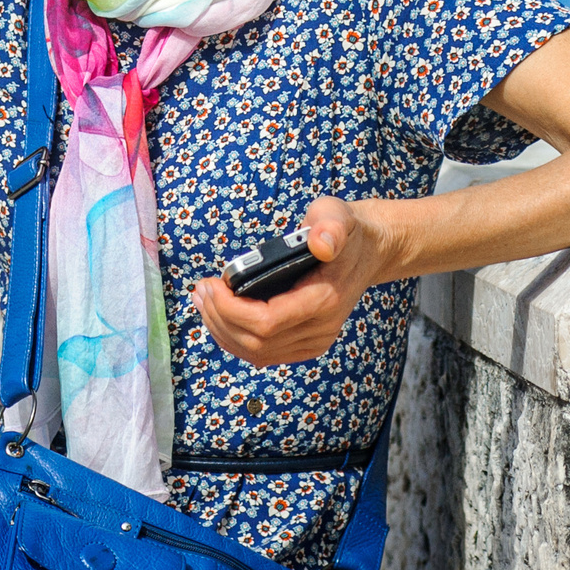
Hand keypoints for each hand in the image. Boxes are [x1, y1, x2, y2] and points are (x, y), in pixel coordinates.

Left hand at [191, 198, 397, 366]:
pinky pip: (264, 353)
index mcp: (325, 301)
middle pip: (256, 342)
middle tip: (201, 290)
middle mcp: (321, 329)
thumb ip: (331, 226)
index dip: (231, 310)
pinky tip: (218, 316)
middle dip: (219, 318)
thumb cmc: (347, 231)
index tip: (211, 284)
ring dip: (222, 330)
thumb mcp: (338, 216)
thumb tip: (320, 242)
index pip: (267, 323)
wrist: (368, 251)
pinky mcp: (306, 342)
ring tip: (202, 300)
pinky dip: (235, 338)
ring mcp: (314, 340)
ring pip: (257, 353)